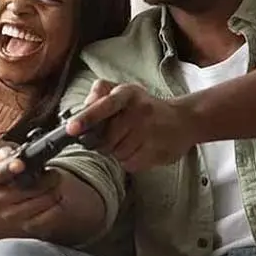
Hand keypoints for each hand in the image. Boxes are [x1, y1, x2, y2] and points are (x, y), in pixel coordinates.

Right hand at [0, 137, 64, 238]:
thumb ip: (4, 150)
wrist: (23, 190)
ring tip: (52, 185)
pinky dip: (57, 204)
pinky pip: (50, 214)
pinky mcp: (26, 226)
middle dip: (45, 178)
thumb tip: (8, 154)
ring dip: (53, 190)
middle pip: (27, 188)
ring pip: (42, 200)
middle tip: (51, 174)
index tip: (20, 164)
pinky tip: (53, 198)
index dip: (8, 168)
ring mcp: (9, 215)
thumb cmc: (14, 168)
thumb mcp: (6, 153)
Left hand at [65, 79, 197, 172]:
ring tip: (131, 140)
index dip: (87, 117)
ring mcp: (150, 131)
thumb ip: (100, 94)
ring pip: (116, 152)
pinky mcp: (157, 150)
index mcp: (127, 93)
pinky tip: (139, 149)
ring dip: (118, 151)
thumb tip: (84, 105)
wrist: (184, 120)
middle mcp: (139, 110)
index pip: (104, 105)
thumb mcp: (124, 92)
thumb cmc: (144, 107)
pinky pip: (130, 163)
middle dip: (103, 141)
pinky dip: (130, 160)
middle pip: (106, 137)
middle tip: (114, 135)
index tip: (72, 129)